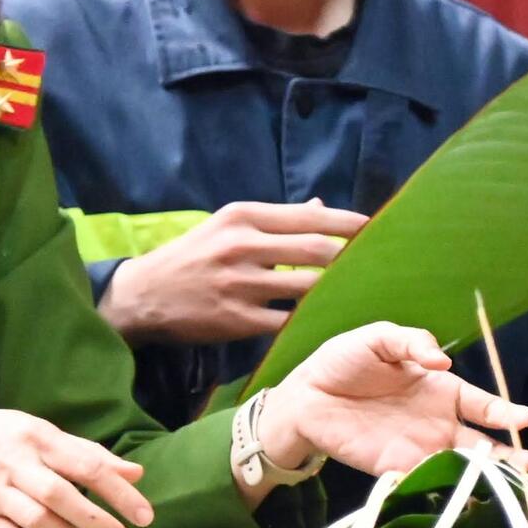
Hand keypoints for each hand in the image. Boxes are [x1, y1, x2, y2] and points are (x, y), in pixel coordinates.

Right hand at [0, 409, 154, 527]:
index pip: (86, 464)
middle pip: (62, 496)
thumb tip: (135, 473)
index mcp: (36, 437)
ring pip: (39, 523)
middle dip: (96, 521)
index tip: (144, 515)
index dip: (118, 491)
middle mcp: (16, 464)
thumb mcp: (35, 431)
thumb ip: (84, 453)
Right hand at [98, 199, 367, 344]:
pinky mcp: (235, 320)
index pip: (310, 217)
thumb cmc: (192, 257)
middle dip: (355, 257)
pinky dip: (311, 321)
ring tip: (366, 292)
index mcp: (243, 216)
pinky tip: (331, 321)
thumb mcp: (228, 226)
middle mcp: (242, 245)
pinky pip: (287, 321)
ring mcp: (239, 284)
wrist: (142, 296)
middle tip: (384, 263)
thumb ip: (275, 220)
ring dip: (339, 291)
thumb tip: (321, 207)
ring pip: (307, 287)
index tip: (380, 228)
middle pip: (317, 250)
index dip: (350, 224)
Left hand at [257, 323, 527, 481]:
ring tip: (507, 485)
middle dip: (508, 456)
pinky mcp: (393, 468)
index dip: (503, 412)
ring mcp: (418, 449)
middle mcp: (437, 423)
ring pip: (459, 468)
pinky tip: (460, 494)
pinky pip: (423, 480)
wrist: (306, 394)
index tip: (524, 419)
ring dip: (482, 477)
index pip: (482, 404)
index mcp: (441, 390)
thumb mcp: (379, 338)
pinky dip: (442, 487)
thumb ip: (411, 341)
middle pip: (481, 445)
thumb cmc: (345, 360)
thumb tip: (442, 360)